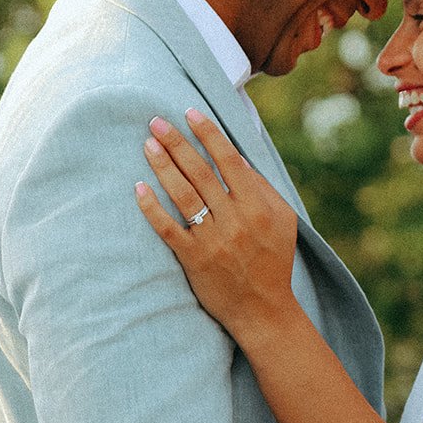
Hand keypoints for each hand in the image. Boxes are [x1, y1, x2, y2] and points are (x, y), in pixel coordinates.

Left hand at [135, 109, 298, 336]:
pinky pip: (168, 229)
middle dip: (177, 143)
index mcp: (259, 206)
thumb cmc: (273, 261)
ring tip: (148, 144)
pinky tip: (138, 188)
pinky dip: (152, 208)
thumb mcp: (284, 221)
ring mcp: (213, 240)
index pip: (230, 160)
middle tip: (156, 122)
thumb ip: (264, 189)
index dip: (208, 134)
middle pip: (201, 173)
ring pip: (183, 195)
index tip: (190, 113)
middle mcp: (236, 220)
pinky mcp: (194, 259)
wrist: (263, 309)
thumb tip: (238, 160)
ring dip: (163, 167)